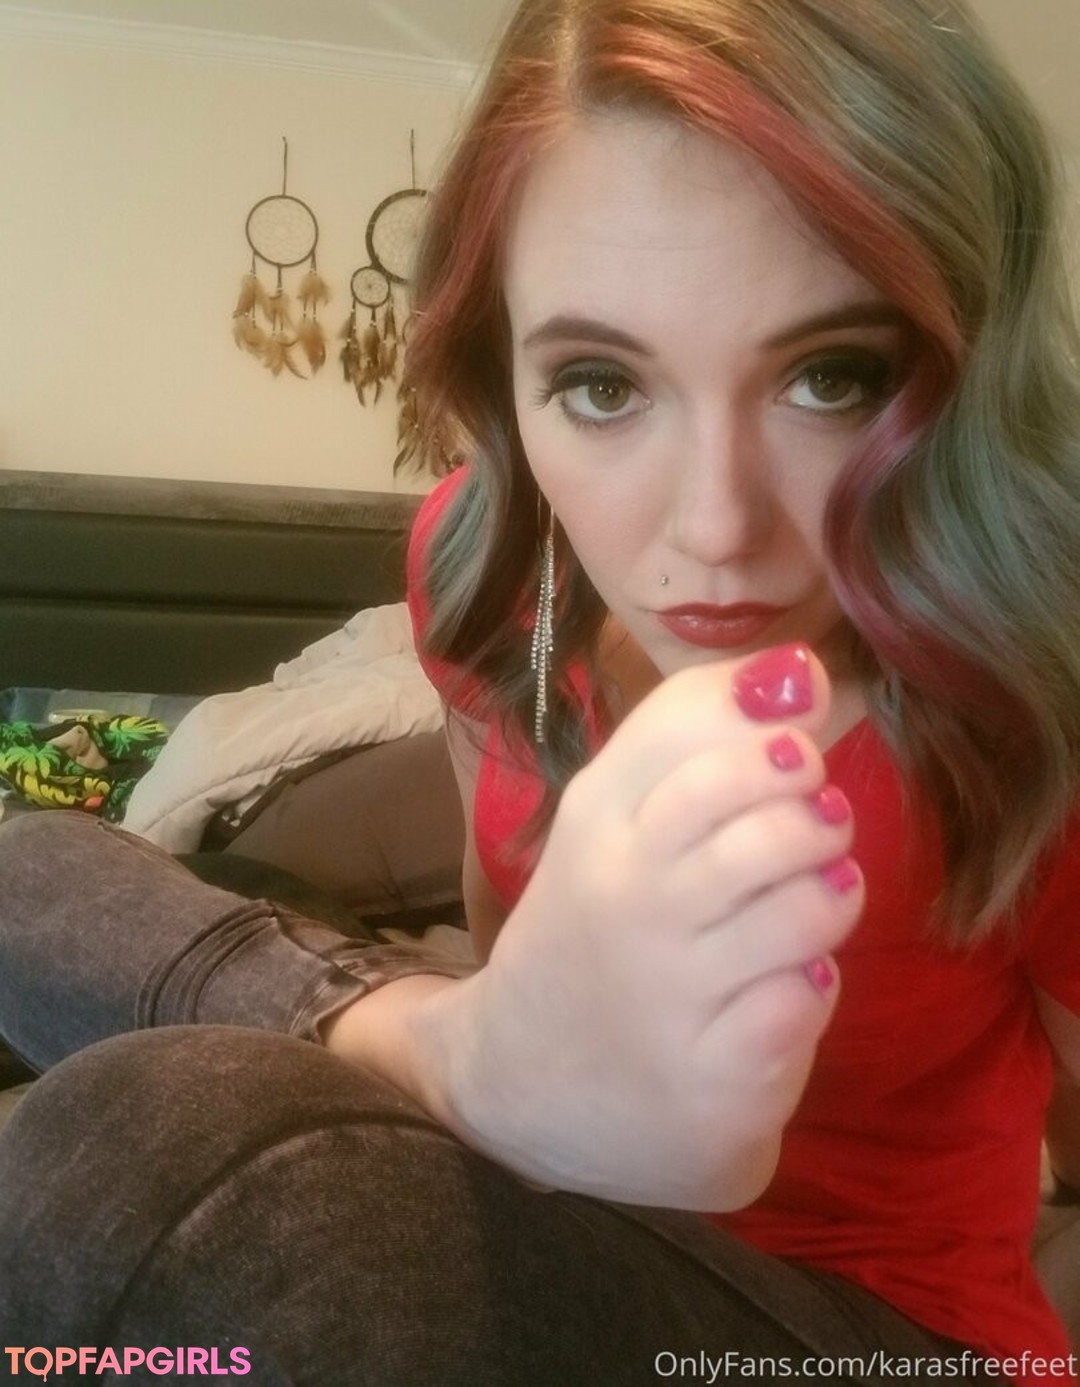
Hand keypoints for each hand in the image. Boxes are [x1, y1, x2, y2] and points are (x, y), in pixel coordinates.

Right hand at [420, 644, 863, 1208]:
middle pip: (763, 815)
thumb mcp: (613, 821)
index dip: (768, 727)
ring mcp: (667, 992)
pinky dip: (813, 983)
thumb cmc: (594, 926)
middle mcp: (625, 898)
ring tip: (813, 895)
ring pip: (804, 907)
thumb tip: (804, 669)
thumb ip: (697, 739)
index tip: (798, 740)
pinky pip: (806, 1001)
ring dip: (830, 893)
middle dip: (813, 811)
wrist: (522, 1081)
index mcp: (596, 819)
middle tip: (815, 822)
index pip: (690, 730)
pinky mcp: (712, 1077)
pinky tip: (785, 981)